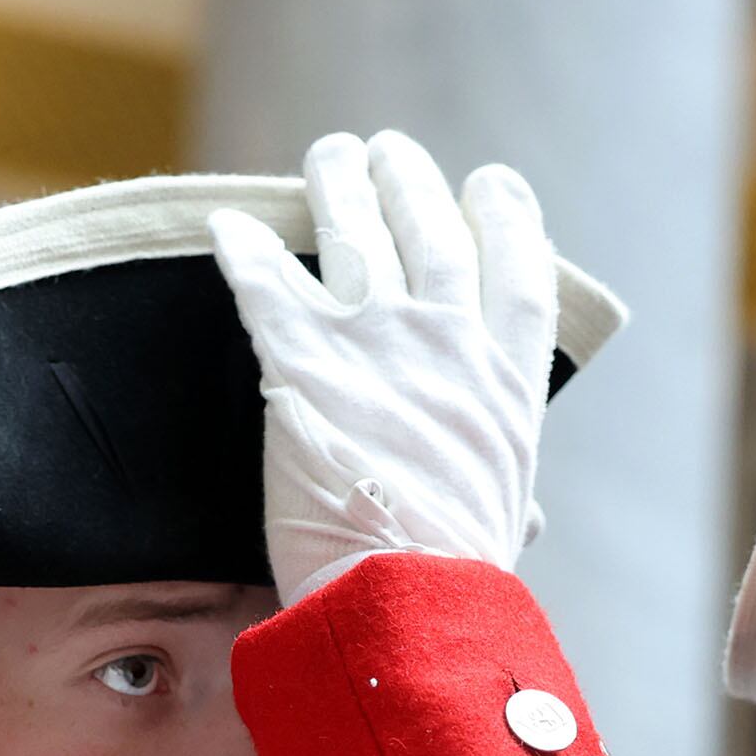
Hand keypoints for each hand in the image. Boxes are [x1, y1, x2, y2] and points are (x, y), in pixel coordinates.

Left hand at [209, 129, 557, 606]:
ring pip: (357, 232)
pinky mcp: (302, 357)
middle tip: (388, 154)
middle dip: (409, 182)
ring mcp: (378, 340)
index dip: (506, 218)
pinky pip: (268, 282)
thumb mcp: (504, 528)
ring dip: (340, 185)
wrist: (399, 601)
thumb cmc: (454, 581)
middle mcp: (450, 342)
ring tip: (331, 156)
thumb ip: (510, 501)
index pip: (517, 272)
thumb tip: (528, 524)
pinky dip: (246, 250)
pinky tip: (228, 227)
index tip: (492, 184)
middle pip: (432, 231)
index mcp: (506, 383)